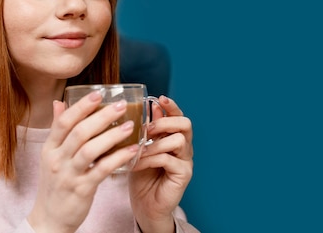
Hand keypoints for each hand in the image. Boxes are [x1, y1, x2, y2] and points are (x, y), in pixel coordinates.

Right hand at [28, 92, 138, 232]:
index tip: (98, 93)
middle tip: (121, 105)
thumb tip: (59, 102)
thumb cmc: (55, 184)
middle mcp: (56, 160)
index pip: (63, 122)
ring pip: (90, 150)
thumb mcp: (51, 156)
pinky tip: (133, 150)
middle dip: (101, 116)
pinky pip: (101, 170)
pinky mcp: (81, 189)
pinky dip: (118, 158)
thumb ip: (58, 130)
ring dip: (112, 136)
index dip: (81, 107)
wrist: (50, 219)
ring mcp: (68, 175)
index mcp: (49, 148)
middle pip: (79, 132)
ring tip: (131, 126)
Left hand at [129, 95, 193, 232]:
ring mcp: (185, 161)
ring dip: (155, 143)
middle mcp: (184, 148)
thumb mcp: (140, 149)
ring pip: (178, 140)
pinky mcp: (183, 175)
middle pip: (185, 124)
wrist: (145, 206)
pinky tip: (136, 163)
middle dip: (165, 122)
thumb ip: (147, 131)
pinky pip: (167, 160)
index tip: (160, 98)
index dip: (171, 106)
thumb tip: (148, 108)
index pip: (178, 116)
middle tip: (148, 128)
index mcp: (174, 138)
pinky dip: (149, 159)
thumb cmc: (142, 177)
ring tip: (138, 150)